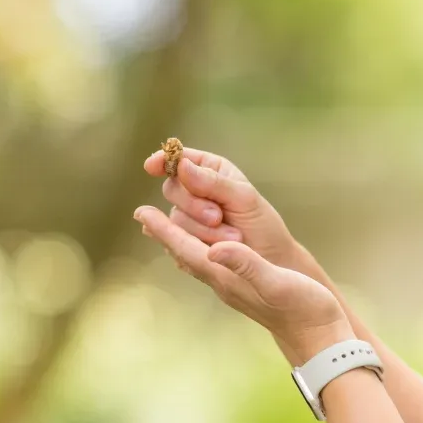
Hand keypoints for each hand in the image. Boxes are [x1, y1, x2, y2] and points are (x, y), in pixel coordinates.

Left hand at [134, 205, 349, 363]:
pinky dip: (200, 250)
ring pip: (196, 260)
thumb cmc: (303, 308)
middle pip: (184, 254)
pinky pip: (213, 266)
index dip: (164, 230)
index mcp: (225, 277)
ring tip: (166, 228)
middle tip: (144, 214)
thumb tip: (213, 249)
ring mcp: (233, 288)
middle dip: (165, 233)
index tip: (141, 212)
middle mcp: (223, 283)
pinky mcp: (246, 289)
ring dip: (180, 242)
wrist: (320, 338)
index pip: (186, 249)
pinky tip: (205, 249)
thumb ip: (245, 264)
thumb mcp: (276, 281)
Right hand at [141, 146, 301, 268]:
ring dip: (201, 230)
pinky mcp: (184, 240)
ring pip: (174, 217)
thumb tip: (181, 166)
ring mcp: (188, 217)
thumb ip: (213, 182)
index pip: (180, 159)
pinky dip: (193, 242)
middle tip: (217, 217)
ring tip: (231, 238)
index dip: (164, 160)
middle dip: (193, 204)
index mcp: (211, 170)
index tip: (152, 166)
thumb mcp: (245, 199)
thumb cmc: (262, 225)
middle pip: (172, 188)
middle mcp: (195, 190)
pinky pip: (174, 239)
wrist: (270, 263)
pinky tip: (209, 247)